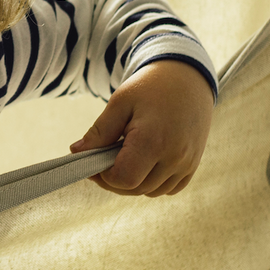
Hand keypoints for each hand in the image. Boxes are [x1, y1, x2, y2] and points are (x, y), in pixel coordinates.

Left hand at [69, 60, 213, 196]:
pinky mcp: (194, 165)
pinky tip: (143, 164)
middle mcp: (174, 157)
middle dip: (114, 181)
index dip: (103, 176)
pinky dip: (153, 184)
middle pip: (135, 189)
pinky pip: (169, 188)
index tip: (94, 161)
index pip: (123, 179)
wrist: (188, 78)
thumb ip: (99, 131)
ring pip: (152, 192)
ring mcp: (187, 163)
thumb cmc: (151, 87)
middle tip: (102, 161)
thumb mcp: (120, 103)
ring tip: (123, 159)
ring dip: (133, 183)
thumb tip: (76, 153)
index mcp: (153, 141)